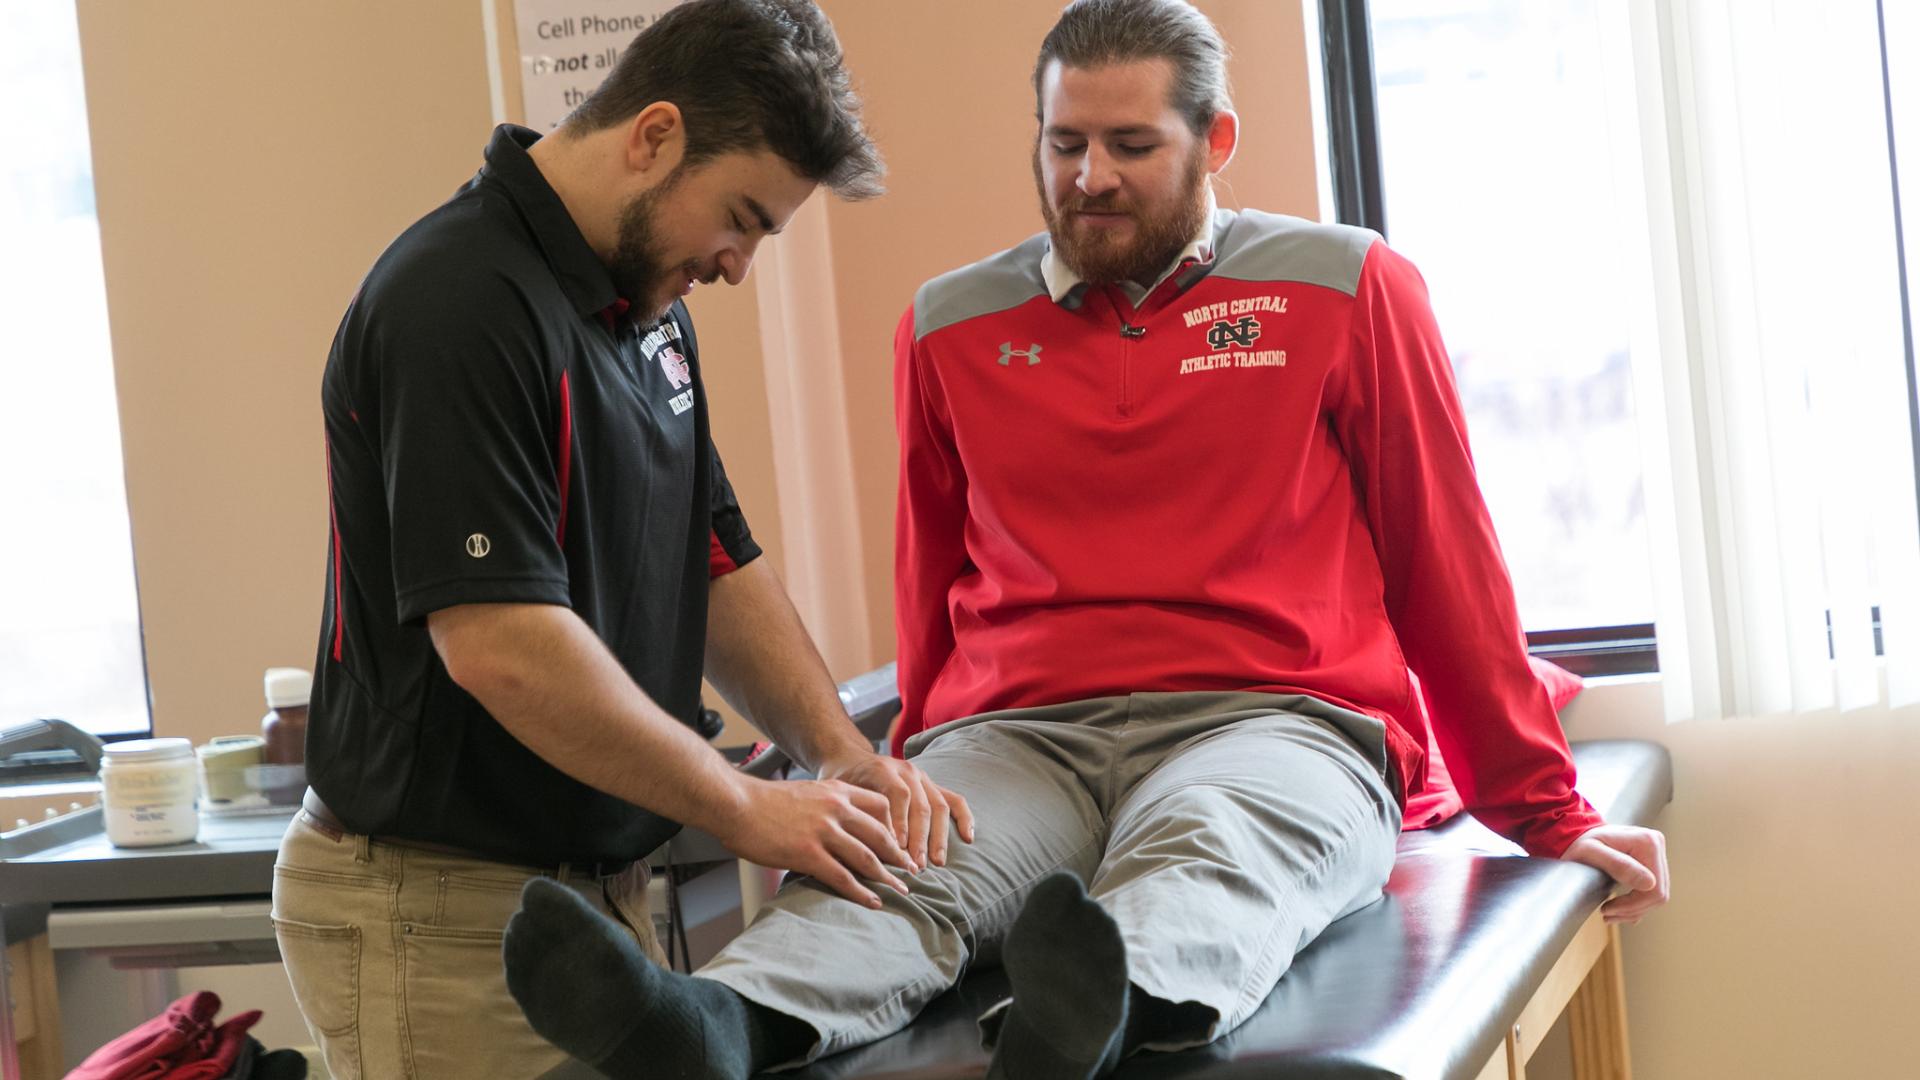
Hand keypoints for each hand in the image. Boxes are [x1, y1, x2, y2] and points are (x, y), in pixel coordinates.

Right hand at [712, 776, 918, 908]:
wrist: (736, 804)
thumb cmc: (763, 801)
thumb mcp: (805, 793)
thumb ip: (826, 806)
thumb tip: (837, 827)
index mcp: (836, 791)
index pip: (881, 806)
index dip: (896, 826)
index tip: (902, 843)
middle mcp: (836, 809)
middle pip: (881, 834)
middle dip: (899, 856)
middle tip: (910, 871)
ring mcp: (824, 832)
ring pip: (867, 858)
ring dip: (887, 877)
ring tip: (900, 891)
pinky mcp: (809, 853)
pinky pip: (843, 877)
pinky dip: (861, 892)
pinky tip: (872, 902)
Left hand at [819, 751, 975, 870]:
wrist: (850, 760)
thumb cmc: (841, 782)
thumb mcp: (838, 792)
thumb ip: (853, 811)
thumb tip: (863, 845)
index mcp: (883, 768)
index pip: (898, 796)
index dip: (900, 824)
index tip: (898, 850)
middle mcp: (907, 771)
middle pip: (921, 804)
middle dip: (921, 839)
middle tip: (918, 865)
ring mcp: (924, 778)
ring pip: (939, 806)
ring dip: (939, 837)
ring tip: (936, 862)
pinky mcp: (933, 786)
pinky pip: (955, 800)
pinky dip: (965, 819)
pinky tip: (968, 839)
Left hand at [1561, 824, 1668, 923]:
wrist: (1577, 834)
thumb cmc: (1580, 842)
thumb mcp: (1591, 852)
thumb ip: (1618, 865)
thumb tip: (1649, 884)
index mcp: (1647, 842)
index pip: (1654, 889)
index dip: (1633, 905)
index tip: (1609, 908)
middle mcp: (1656, 845)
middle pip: (1658, 894)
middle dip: (1632, 910)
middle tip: (1607, 914)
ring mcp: (1657, 854)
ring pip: (1656, 895)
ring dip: (1634, 910)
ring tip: (1610, 913)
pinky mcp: (1652, 862)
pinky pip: (1652, 891)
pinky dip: (1637, 904)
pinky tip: (1619, 908)